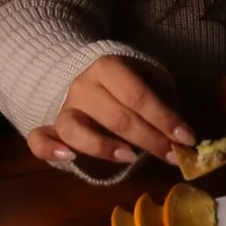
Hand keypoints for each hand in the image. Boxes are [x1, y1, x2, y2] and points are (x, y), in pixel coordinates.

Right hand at [29, 54, 191, 169]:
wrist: (81, 69)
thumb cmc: (125, 80)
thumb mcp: (146, 76)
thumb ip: (161, 99)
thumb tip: (181, 133)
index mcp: (108, 67)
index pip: (138, 96)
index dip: (164, 119)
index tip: (186, 138)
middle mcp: (83, 86)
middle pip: (116, 116)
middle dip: (149, 139)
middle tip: (172, 156)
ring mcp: (64, 107)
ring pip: (75, 129)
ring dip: (103, 146)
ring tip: (130, 157)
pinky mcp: (49, 126)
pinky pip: (39, 139)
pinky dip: (50, 149)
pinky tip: (69, 158)